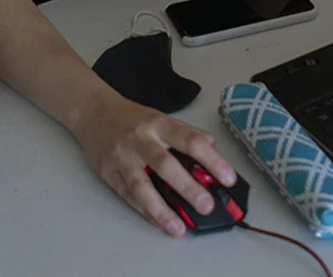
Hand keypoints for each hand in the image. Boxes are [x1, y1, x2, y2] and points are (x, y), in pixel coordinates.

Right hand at [73, 94, 235, 237]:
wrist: (94, 112)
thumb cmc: (133, 118)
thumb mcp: (162, 118)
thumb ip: (187, 133)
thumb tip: (213, 148)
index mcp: (159, 124)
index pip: (190, 141)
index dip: (211, 160)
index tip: (228, 178)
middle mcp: (141, 140)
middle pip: (165, 164)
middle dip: (187, 187)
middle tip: (206, 205)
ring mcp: (123, 158)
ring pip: (141, 186)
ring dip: (161, 209)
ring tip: (178, 228)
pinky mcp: (109, 174)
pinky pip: (128, 196)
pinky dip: (145, 211)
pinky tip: (160, 222)